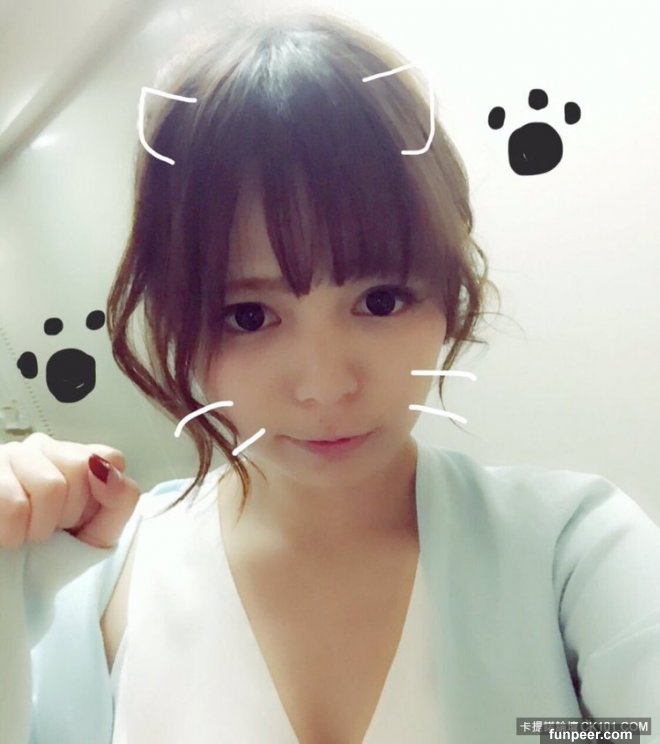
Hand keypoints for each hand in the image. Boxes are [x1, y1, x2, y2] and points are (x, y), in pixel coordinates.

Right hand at [0, 432, 140, 549]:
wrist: (16, 581)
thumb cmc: (56, 552)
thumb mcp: (101, 531)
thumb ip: (121, 496)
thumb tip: (104, 468)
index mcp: (75, 457)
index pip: (109, 456)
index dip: (103, 494)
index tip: (84, 515)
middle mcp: (43, 448)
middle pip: (81, 467)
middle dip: (70, 512)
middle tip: (52, 527)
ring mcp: (10, 456)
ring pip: (49, 486)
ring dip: (41, 526)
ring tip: (28, 531)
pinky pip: (14, 504)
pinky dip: (15, 533)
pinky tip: (9, 534)